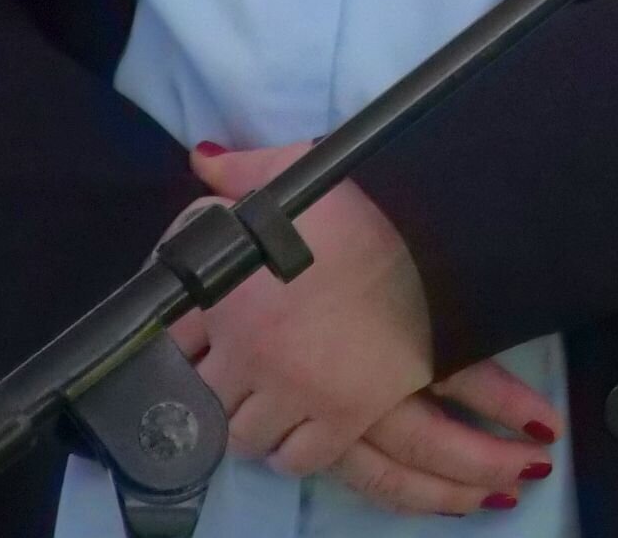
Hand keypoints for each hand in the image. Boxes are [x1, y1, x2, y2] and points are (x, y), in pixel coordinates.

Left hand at [179, 141, 539, 506]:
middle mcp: (251, 352)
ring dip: (253, 419)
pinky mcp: (343, 416)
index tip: (208, 331)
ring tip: (274, 397)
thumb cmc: (369, 202)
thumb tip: (201, 158)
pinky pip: (296, 459)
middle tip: (247, 365)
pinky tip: (302, 423)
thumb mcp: (299, 175)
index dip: (188, 335)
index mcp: (230, 294)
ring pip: (244, 436)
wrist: (444, 237)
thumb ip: (243, 171)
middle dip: (220, 382)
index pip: (173, 337)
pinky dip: (292, 448)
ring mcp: (296, 391)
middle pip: (204, 397)